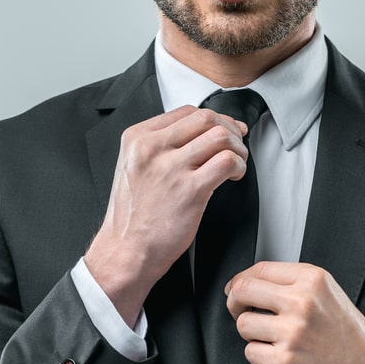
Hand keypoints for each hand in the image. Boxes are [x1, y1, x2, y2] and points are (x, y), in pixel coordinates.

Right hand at [85, 106, 249, 324]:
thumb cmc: (133, 217)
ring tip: (236, 163)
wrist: (125, 251)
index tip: (225, 129)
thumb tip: (198, 136)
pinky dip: (238, 166)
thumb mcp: (134, 168)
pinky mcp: (190, 190)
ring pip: (220, 136)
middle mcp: (152, 148)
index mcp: (138, 138)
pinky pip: (227, 162)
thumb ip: (159, 148)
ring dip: (237, 148)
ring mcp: (171, 167)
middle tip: (236, 145)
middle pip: (206, 118)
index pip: (186, 112)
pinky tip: (233, 177)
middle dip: (229, 129)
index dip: (213, 118)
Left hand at [225, 262, 364, 363]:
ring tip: (271, 337)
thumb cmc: (349, 336)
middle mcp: (302, 302)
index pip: (259, 269)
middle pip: (243, 291)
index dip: (240, 280)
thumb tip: (251, 282)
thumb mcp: (329, 294)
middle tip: (239, 310)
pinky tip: (279, 354)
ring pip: (243, 324)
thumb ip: (294, 284)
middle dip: (234, 302)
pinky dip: (260, 355)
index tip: (236, 289)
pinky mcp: (284, 360)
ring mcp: (292, 332)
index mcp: (312, 280)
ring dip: (251, 333)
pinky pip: (251, 352)